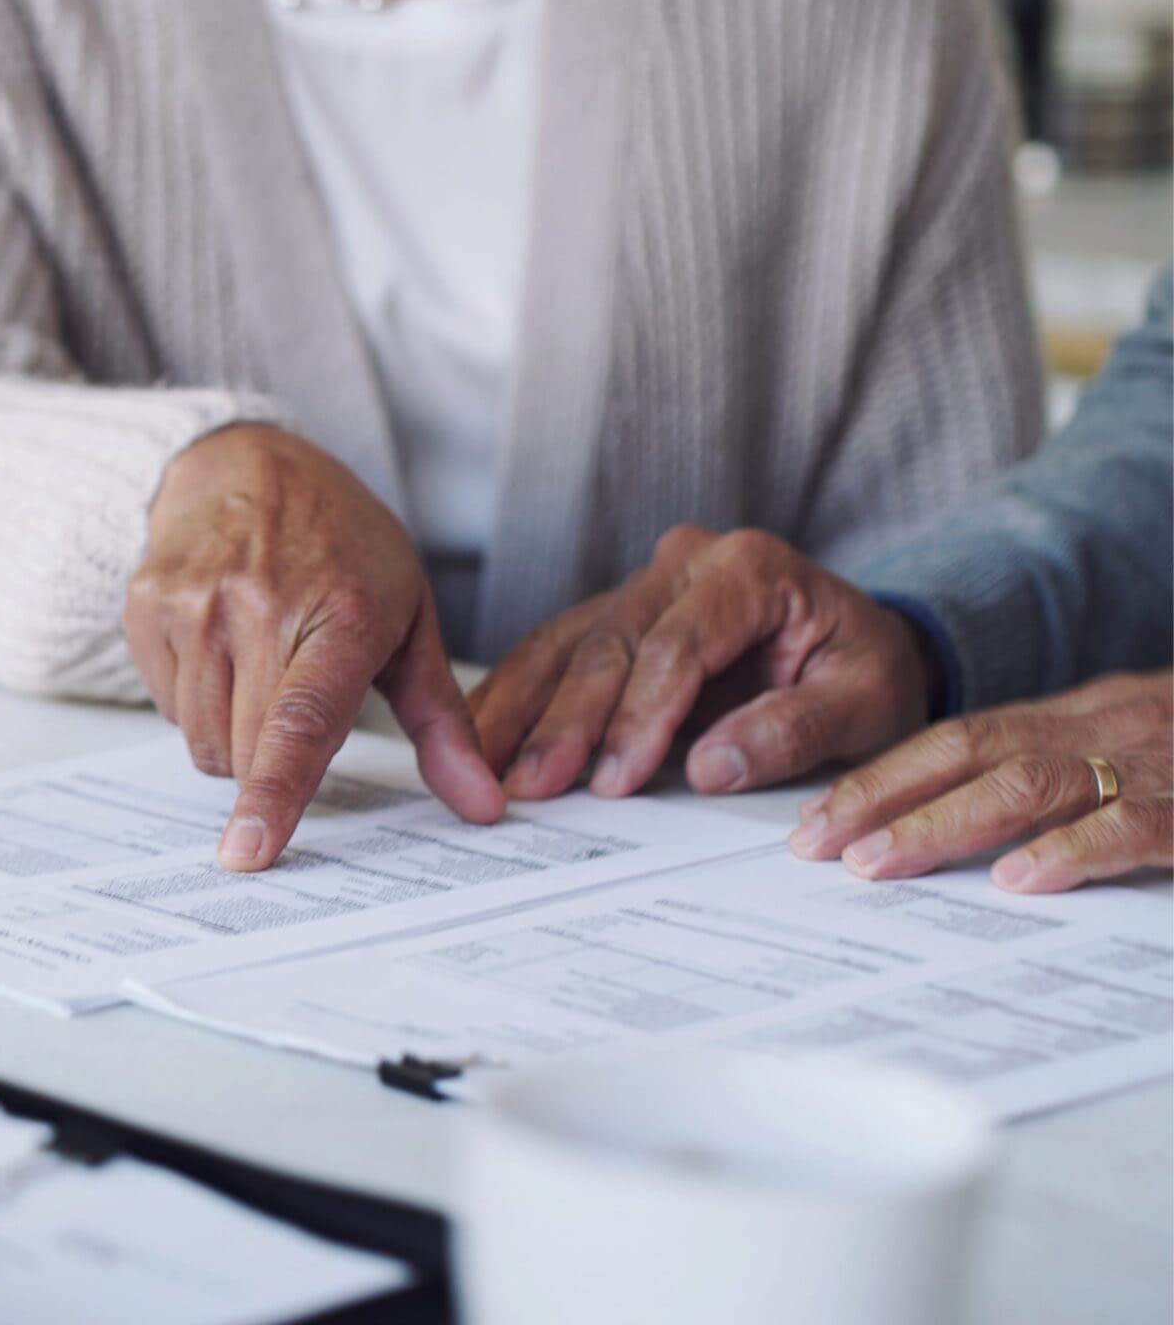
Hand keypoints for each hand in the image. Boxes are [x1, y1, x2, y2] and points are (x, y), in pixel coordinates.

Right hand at [127, 424, 502, 871]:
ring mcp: (194, 604)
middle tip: (297, 695)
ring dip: (231, 735)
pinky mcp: (146, 607)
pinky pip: (165, 708)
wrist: (248, 465)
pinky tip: (219, 649)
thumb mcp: (410, 621)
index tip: (249, 851)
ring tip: (258, 669)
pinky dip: (194, 702)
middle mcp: (258, 606)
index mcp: (339, 614)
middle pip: (245, 750)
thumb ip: (444, 723)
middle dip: (272, 759)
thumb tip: (483, 806)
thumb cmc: (341, 547)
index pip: (298, 722)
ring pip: (201, 741)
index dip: (274, 792)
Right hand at [470, 526, 937, 798]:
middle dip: (566, 721)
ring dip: (521, 709)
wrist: (862, 647)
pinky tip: (480, 736)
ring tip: (482, 766)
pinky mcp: (616, 614)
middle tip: (530, 785)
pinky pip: (553, 651)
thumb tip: (711, 766)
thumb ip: (794, 728)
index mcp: (750, 568)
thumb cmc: (867, 672)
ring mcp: (644, 584)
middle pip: (609, 643)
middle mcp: (685, 563)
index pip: (677, 644)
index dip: (640, 715)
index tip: (616, 778)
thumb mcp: (866, 703)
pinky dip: (516, 697)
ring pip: (565, 643)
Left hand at [786, 672, 1171, 891]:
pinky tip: (1017, 879)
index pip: (960, 739)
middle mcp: (1106, 730)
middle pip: (970, 749)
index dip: (882, 776)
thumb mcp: (1138, 756)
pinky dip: (1070, 849)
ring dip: (944, 821)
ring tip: (879, 861)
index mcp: (1082, 719)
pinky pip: (1130, 823)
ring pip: (1030, 781)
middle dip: (882, 793)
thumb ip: (1062, 782)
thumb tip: (965, 830)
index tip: (816, 818)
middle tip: (815, 841)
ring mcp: (1152, 764)